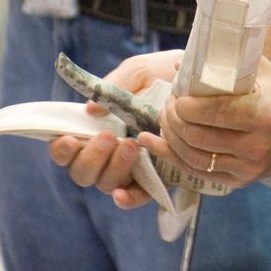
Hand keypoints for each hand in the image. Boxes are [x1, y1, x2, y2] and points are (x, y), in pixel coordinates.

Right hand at [49, 49, 183, 207]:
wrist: (208, 82)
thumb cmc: (169, 74)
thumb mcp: (141, 72)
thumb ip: (114, 85)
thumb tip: (89, 110)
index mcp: (100, 124)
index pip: (68, 146)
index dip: (62, 148)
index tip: (71, 138)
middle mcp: (111, 150)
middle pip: (82, 172)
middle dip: (89, 158)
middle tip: (109, 137)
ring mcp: (133, 167)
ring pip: (107, 184)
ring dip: (113, 168)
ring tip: (132, 144)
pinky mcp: (158, 177)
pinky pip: (137, 197)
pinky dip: (128, 199)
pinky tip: (123, 194)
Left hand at [137, 57, 270, 188]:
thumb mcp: (262, 70)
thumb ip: (225, 63)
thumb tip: (182, 62)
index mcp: (263, 114)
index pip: (215, 112)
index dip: (187, 105)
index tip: (178, 94)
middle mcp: (256, 145)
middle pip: (198, 136)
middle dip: (174, 118)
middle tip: (168, 103)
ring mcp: (248, 167)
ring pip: (193, 157)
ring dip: (170, 137)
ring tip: (163, 118)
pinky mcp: (240, 180)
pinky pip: (198, 172)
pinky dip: (172, 157)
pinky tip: (154, 143)